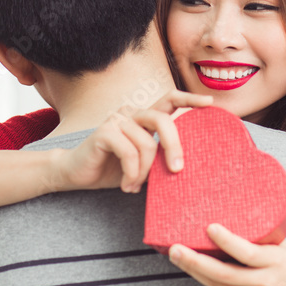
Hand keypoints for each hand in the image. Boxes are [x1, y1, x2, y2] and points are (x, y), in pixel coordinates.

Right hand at [52, 90, 211, 192]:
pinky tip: (126, 185)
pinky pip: (129, 153)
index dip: (190, 98)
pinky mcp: (104, 132)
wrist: (74, 173)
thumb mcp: (142, 163)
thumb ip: (160, 157)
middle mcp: (131, 113)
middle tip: (177, 170)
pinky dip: (131, 173)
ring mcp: (117, 120)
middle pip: (163, 120)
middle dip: (174, 146)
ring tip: (134, 186)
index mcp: (143, 117)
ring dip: (143, 172)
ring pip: (146, 144)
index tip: (210, 102)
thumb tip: (188, 166)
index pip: (170, 99)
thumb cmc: (111, 168)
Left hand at [168, 223, 285, 285]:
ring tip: (176, 255)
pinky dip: (206, 278)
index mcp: (276, 262)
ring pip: (218, 285)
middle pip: (223, 274)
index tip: (210, 227)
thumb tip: (236, 209)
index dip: (227, 241)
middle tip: (174, 248)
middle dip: (195, 261)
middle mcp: (264, 282)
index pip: (248, 253)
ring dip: (194, 270)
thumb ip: (263, 237)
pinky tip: (192, 267)